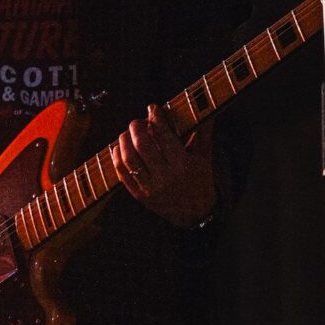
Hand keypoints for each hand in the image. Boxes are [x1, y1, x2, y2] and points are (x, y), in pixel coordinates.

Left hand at [111, 104, 216, 227]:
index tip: (153, 108)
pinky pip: (122, 174)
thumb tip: (207, 111)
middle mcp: (165, 177)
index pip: (164, 136)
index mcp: (183, 165)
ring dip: (124, 141)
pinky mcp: (140, 196)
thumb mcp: (205, 159)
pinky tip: (118, 148)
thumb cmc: (201, 182)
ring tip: (127, 133)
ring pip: (129, 159)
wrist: (196, 215)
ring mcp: (150, 188)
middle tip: (137, 121)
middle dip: (136, 127)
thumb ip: (203, 134)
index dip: (156, 118)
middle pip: (142, 145)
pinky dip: (117, 158)